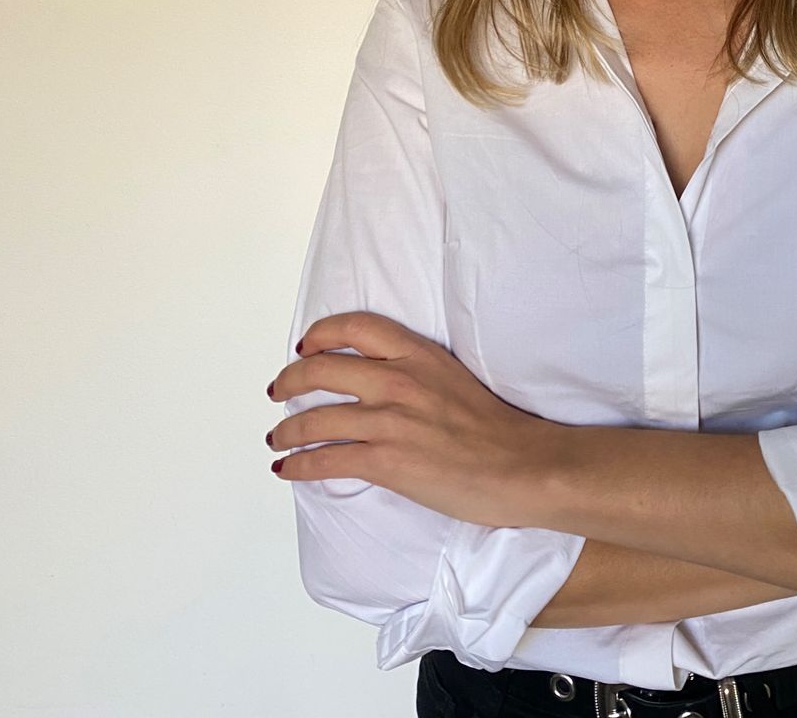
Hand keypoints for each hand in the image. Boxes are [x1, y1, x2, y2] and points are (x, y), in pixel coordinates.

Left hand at [265, 311, 553, 527]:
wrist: (520, 466)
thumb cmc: (496, 429)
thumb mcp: (453, 379)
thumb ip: (415, 375)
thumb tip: (379, 386)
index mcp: (420, 355)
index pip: (357, 327)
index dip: (322, 334)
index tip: (305, 346)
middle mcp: (399, 381)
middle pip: (323, 368)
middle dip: (291, 380)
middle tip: (279, 391)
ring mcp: (390, 421)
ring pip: (316, 418)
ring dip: (287, 431)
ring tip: (277, 439)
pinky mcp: (386, 461)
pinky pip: (326, 460)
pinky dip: (298, 465)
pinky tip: (287, 468)